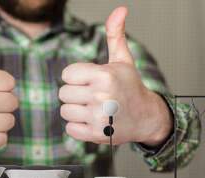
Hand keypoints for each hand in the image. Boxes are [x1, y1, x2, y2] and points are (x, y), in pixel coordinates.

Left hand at [59, 7, 171, 146]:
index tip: (89, 81)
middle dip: (75, 94)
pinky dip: (78, 127)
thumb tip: (120, 9)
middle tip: (92, 96)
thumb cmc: (130, 87)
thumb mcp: (122, 60)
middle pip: (63, 94)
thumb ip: (115, 35)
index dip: (76, 77)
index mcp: (103, 75)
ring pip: (65, 111)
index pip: (67, 74)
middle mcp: (100, 96)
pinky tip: (92, 121)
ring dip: (76, 111)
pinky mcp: (96, 134)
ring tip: (92, 109)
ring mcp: (98, 117)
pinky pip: (70, 129)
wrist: (146, 116)